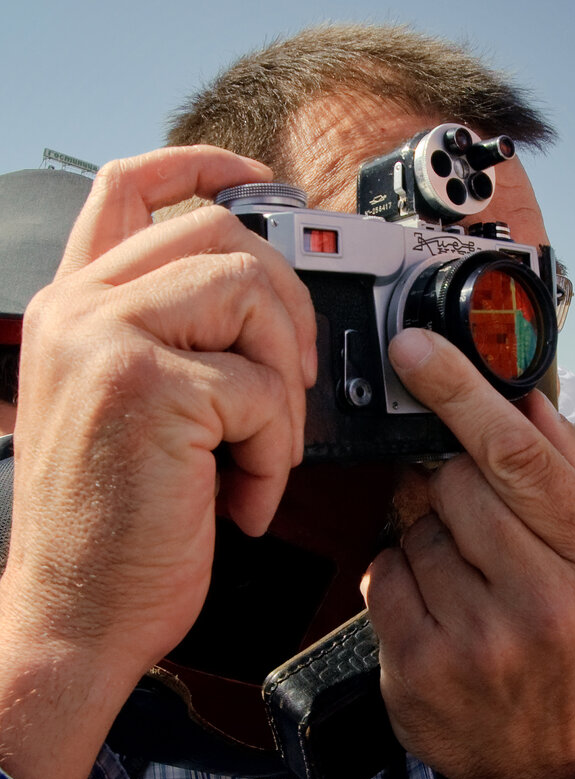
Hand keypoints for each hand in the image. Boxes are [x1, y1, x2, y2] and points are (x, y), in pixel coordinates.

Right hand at [0, 146, 316, 778]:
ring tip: (263, 449)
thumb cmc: (115, 524)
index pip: (134, 186)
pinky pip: (263, 388)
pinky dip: (277, 451)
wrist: (77, 613)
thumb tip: (267, 305)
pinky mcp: (147, 389)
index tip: (262, 180)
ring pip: (250, 295)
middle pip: (221, 234)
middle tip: (293, 384)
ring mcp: (106, 340)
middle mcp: (80, 309)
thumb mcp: (131, 409)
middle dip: (287, 308)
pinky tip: (243, 494)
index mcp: (76, 306)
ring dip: (284, 383)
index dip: (206, 165)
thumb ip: (175, 341)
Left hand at [361, 328, 574, 778]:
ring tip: (465, 577)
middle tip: (471, 516)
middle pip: (458, 483)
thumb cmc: (573, 641)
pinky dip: (399, 577)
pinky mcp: (420, 669)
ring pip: (415, 528)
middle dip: (453, 483)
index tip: (416, 349)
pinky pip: (382, 575)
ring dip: (430, 535)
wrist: (543, 758)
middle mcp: (545, 602)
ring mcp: (480, 641)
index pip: (519, 456)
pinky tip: (435, 606)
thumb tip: (525, 395)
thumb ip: (569, 474)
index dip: (460, 392)